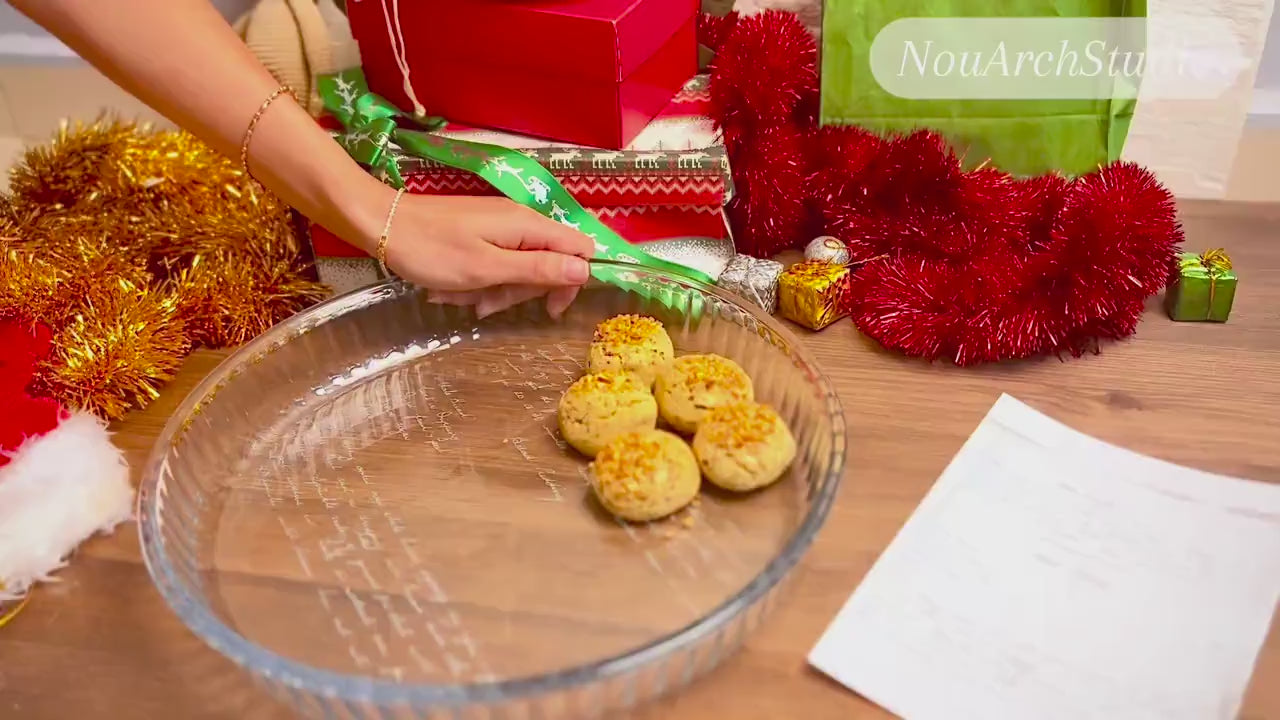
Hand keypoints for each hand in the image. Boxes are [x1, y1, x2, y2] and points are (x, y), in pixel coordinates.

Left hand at [371, 193, 594, 317]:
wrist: (382, 225)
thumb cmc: (433, 250)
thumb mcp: (487, 268)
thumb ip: (538, 269)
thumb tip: (585, 271)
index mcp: (528, 225)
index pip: (579, 248)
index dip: (572, 280)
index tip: (549, 308)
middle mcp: (520, 221)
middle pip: (549, 262)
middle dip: (522, 291)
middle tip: (489, 305)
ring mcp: (499, 227)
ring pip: (519, 268)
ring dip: (495, 290)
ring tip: (463, 300)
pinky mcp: (480, 233)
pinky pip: (495, 263)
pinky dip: (479, 281)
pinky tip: (453, 291)